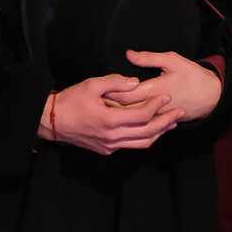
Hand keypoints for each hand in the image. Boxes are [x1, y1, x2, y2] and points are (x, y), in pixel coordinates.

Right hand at [39, 73, 183, 154]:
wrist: (51, 122)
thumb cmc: (70, 100)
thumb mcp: (91, 85)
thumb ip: (115, 82)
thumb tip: (136, 82)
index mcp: (110, 121)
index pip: (142, 115)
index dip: (156, 105)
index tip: (167, 96)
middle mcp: (112, 137)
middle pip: (148, 132)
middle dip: (166, 121)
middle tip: (180, 113)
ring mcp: (109, 146)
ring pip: (141, 143)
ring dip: (159, 133)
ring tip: (172, 123)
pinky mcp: (106, 149)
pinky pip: (131, 145)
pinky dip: (144, 138)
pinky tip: (151, 129)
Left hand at [104, 51, 222, 121]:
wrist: (211, 96)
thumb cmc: (192, 75)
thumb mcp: (172, 60)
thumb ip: (149, 58)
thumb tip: (129, 54)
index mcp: (154, 90)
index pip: (125, 94)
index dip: (110, 92)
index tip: (97, 88)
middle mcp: (153, 107)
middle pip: (124, 110)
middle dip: (109, 106)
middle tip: (95, 100)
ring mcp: (157, 118)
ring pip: (131, 120)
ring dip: (118, 115)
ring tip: (103, 110)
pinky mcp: (160, 123)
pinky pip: (141, 126)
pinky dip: (129, 122)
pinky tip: (120, 119)